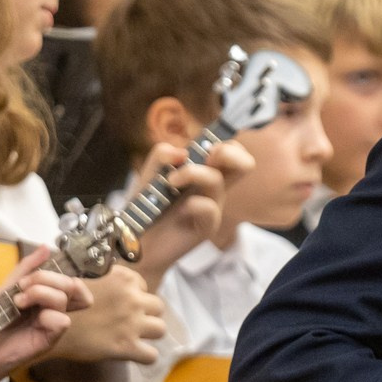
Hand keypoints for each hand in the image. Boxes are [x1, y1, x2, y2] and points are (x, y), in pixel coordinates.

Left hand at [0, 247, 87, 381]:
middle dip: (45, 278)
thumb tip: (46, 247)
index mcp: (48, 296)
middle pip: (71, 285)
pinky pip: (62, 321)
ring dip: (39, 293)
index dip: (62, 273)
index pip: (73, 281)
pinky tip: (28, 318)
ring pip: (64, 299)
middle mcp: (54, 309)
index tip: (35, 274)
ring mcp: (53, 324)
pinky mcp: (49, 339)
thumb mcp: (9, 285)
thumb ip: (28, 266)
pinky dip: (45, 315)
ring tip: (18, 301)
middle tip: (22, 285)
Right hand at [50, 264, 168, 364]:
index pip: (143, 286)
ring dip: (149, 334)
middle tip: (131, 321)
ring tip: (135, 337)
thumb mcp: (84, 280)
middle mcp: (132, 299)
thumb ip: (104, 280)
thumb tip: (111, 281)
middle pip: (158, 307)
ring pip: (160, 329)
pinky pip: (151, 356)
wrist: (47, 326)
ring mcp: (132, 324)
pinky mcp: (127, 347)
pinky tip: (133, 354)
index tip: (121, 303)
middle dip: (147, 314)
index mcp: (123, 279)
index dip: (134, 295)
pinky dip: (144, 357)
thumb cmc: (62, 303)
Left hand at [134, 139, 251, 287]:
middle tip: (207, 157)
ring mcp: (212, 206)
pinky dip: (192, 204)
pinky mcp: (207, 226)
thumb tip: (181, 152)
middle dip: (228, 152)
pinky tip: (179, 211)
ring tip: (170, 182)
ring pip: (217, 179)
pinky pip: (209, 207)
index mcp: (204, 171)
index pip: (231, 152)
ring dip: (192, 173)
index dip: (228, 143)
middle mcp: (212, 187)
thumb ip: (162, 155)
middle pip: (245, 164)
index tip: (205, 146)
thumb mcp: (149, 173)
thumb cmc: (146, 206)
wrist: (136, 239)